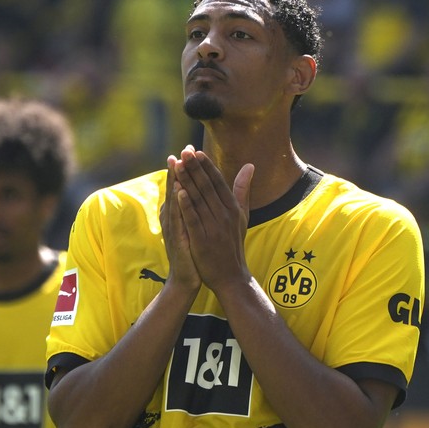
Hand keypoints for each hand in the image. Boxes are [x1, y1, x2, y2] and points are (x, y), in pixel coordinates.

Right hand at [160, 146, 201, 290]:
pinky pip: (177, 218)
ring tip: (176, 162)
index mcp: (179, 213)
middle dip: (179, 168)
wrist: (188, 278)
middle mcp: (173, 217)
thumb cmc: (193, 252)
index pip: (181, 185)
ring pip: (173, 200)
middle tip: (182, 149)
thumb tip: (196, 192)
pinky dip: (177, 204)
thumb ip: (196, 207)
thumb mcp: (194, 226)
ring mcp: (173, 227)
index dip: (186, 168)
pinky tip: (179, 191)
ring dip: (174, 180)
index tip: (191, 149)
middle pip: (175, 188)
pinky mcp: (176, 238)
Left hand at [174, 148, 253, 291]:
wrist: (231, 276)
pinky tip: (178, 192)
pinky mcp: (203, 240)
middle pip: (207, 187)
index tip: (195, 151)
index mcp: (232, 208)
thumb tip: (249, 165)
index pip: (218, 182)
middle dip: (195, 168)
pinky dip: (187, 206)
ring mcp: (214, 228)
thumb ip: (242, 190)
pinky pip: (194, 220)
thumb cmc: (233, 244)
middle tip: (184, 151)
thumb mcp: (241, 216)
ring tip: (178, 165)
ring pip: (199, 200)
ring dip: (188, 181)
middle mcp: (224, 215)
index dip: (206, 166)